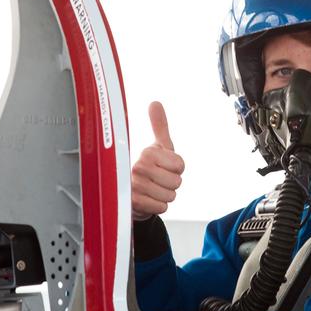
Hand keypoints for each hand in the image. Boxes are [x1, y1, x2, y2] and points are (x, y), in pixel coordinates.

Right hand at [131, 101, 185, 220]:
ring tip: (152, 190)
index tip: (164, 167)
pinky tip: (148, 200)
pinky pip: (162, 207)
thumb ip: (159, 126)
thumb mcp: (157, 147)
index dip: (177, 169)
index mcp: (148, 152)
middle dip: (171, 184)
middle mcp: (139, 167)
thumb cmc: (149, 168)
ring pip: (170, 195)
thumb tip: (155, 103)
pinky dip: (158, 206)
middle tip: (157, 180)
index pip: (180, 165)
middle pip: (177, 182)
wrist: (130, 194)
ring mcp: (136, 186)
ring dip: (164, 195)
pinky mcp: (135, 203)